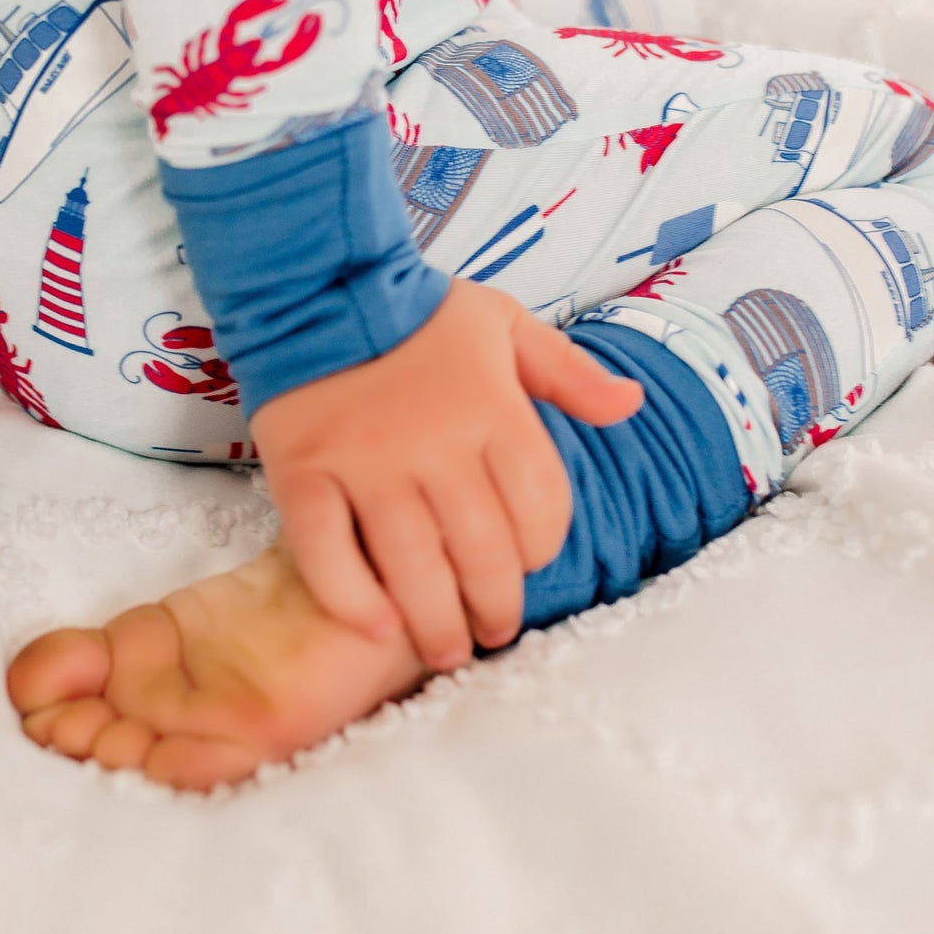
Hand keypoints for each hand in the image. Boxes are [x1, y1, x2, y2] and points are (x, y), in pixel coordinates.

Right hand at [252, 280, 644, 669]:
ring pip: (412, 566)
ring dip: (435, 623)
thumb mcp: (505, 322)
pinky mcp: (302, 473)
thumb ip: (568, 371)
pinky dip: (350, 598)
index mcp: (492, 410)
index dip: (540, 551)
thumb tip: (631, 403)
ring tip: (443, 650)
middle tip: (489, 633)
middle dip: (494, 609)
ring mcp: (365, 462)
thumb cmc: (415, 312)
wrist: (315, 283)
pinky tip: (376, 626)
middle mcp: (434, 443)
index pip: (540, 509)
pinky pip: (326, 552)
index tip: (525, 566)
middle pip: (482, 553)